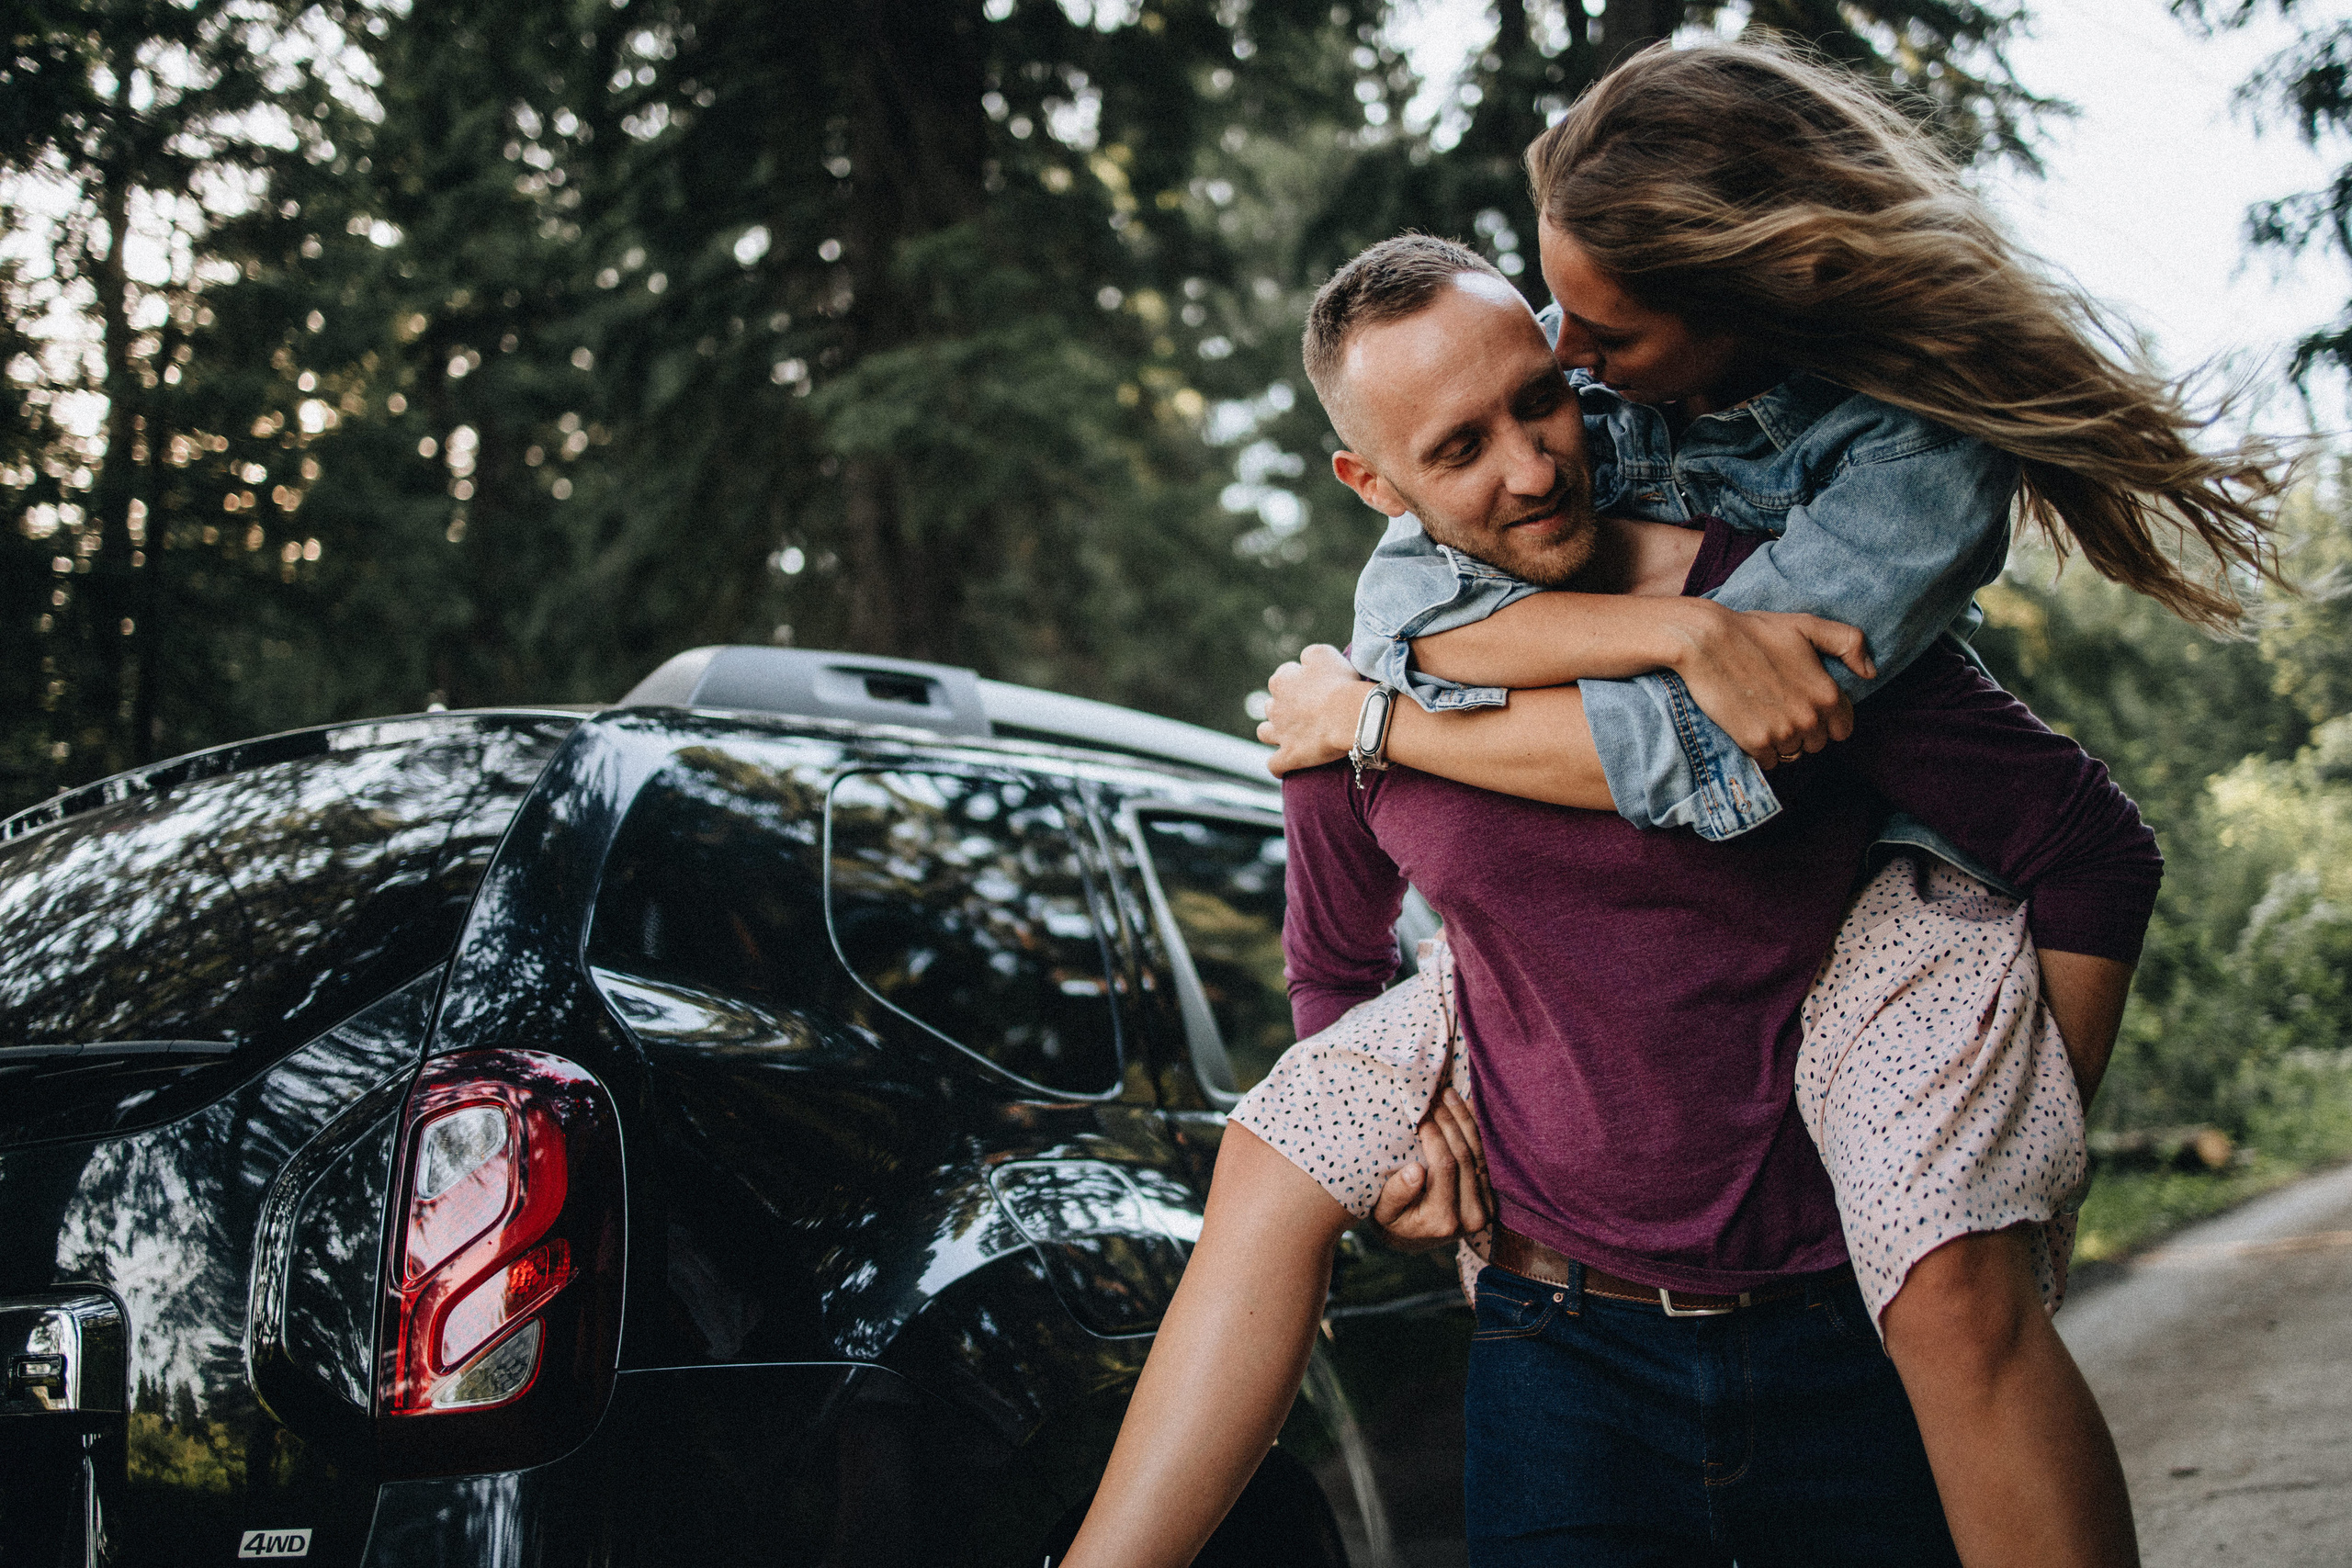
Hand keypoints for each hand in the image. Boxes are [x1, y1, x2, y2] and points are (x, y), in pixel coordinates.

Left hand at [1255, 644, 1369, 776]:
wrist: (1351, 715)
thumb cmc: (1340, 682)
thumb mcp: (1323, 654)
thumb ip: (1308, 655)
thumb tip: (1303, 661)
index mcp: (1281, 681)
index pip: (1283, 676)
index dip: (1298, 680)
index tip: (1314, 684)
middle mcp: (1275, 707)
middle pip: (1272, 705)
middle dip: (1283, 706)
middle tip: (1305, 709)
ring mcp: (1280, 733)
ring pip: (1264, 732)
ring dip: (1273, 732)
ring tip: (1287, 734)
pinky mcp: (1290, 756)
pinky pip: (1274, 765)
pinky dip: (1278, 766)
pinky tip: (1283, 767)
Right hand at [1368, 1089, 1492, 1253]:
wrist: (1415, 1240)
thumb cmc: (1392, 1222)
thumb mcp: (1382, 1212)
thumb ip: (1396, 1194)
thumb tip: (1415, 1171)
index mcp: (1443, 1220)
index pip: (1445, 1167)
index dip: (1435, 1135)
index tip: (1421, 1113)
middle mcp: (1471, 1217)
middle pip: (1466, 1158)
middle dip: (1450, 1122)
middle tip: (1435, 1096)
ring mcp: (1486, 1209)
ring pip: (1480, 1155)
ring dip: (1465, 1121)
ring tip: (1449, 1095)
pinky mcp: (1492, 1199)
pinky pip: (1487, 1159)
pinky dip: (1477, 1131)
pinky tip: (1467, 1107)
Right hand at [1666, 603, 1872, 768]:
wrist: (1707, 641)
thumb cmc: (1756, 631)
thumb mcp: (1808, 625)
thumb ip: (1848, 643)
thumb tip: (1870, 672)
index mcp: (1827, 693)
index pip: (1843, 728)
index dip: (1826, 719)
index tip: (1805, 706)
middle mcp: (1810, 718)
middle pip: (1817, 744)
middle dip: (1804, 731)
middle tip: (1780, 708)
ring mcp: (1783, 733)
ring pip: (1793, 754)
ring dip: (1782, 742)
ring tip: (1764, 716)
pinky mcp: (1755, 742)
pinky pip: (1770, 762)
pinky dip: (1762, 751)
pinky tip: (1750, 727)